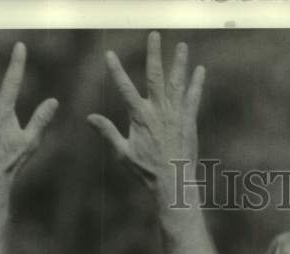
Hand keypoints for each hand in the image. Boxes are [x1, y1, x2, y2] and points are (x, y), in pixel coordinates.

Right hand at [88, 33, 204, 198]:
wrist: (172, 182)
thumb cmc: (146, 171)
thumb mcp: (122, 152)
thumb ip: (108, 131)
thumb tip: (89, 118)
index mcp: (140, 116)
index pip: (125, 87)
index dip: (116, 70)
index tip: (109, 54)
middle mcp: (158, 110)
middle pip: (155, 76)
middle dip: (154, 54)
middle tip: (155, 35)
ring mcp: (175, 114)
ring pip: (177, 83)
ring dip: (179, 63)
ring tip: (182, 46)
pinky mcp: (189, 121)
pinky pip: (193, 98)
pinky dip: (196, 83)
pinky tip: (200, 70)